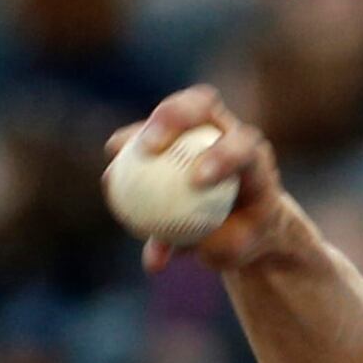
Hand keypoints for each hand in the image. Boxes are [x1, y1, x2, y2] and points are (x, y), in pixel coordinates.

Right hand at [110, 86, 311, 275]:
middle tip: (148, 147)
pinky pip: (145, 141)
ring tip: (117, 152)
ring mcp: (198, 126)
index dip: (221, 157)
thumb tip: (153, 258)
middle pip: (201, 104)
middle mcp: (226, 129)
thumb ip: (193, 246)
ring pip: (168, 113)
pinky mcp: (172, 135)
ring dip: (141, 131)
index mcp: (253, 154)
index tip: (197, 181)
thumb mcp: (232, 249)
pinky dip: (127, 156)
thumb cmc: (243, 235)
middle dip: (173, 117)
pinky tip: (109, 179)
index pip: (242, 145)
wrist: (245, 223)